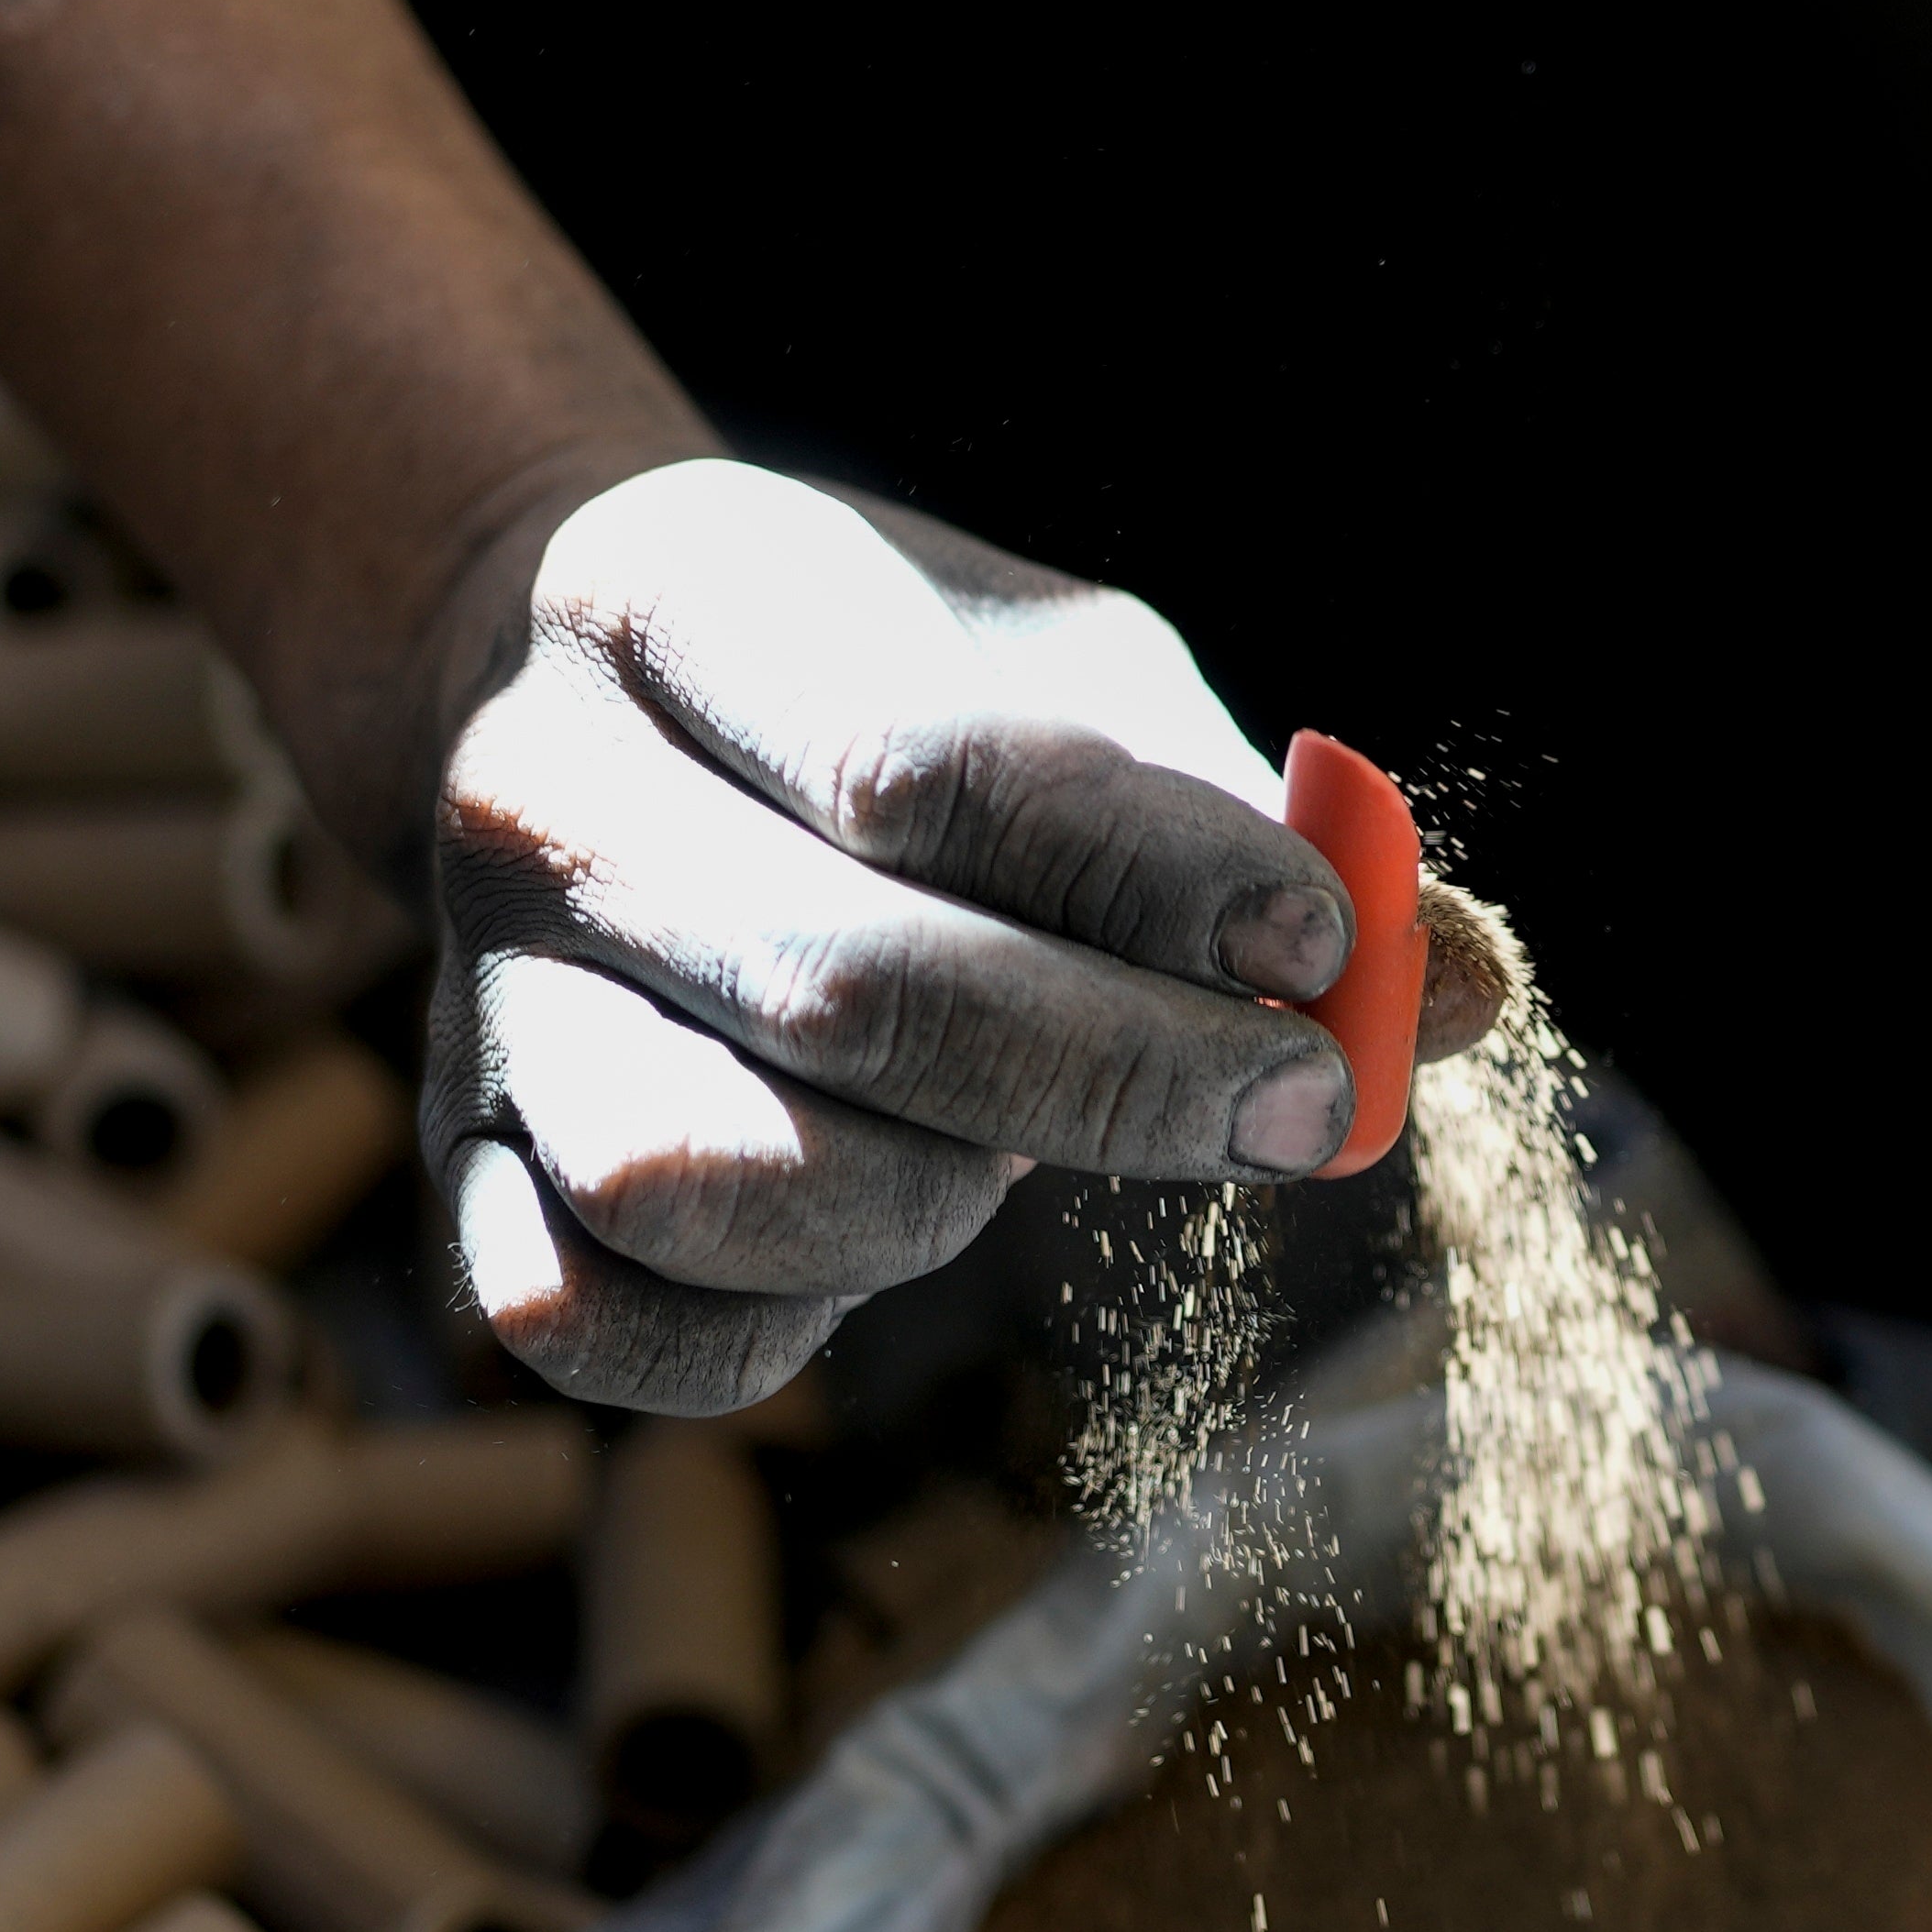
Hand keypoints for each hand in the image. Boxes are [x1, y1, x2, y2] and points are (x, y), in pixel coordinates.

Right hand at [420, 461, 1374, 1412]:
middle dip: (1120, 1072)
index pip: (922, 773)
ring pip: (699, 1175)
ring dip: (925, 1197)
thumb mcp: (1065, 676)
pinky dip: (763, 1330)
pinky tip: (882, 1237)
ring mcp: (478, 999)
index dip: (1153, 881)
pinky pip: (596, 1326)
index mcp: (675, 601)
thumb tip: (1469, 982)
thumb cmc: (887, 688)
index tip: (1325, 949)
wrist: (579, 697)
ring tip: (1021, 1156)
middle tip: (1300, 1107)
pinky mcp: (462, 1173)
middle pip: (845, 989)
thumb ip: (1253, 820)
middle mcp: (538, 799)